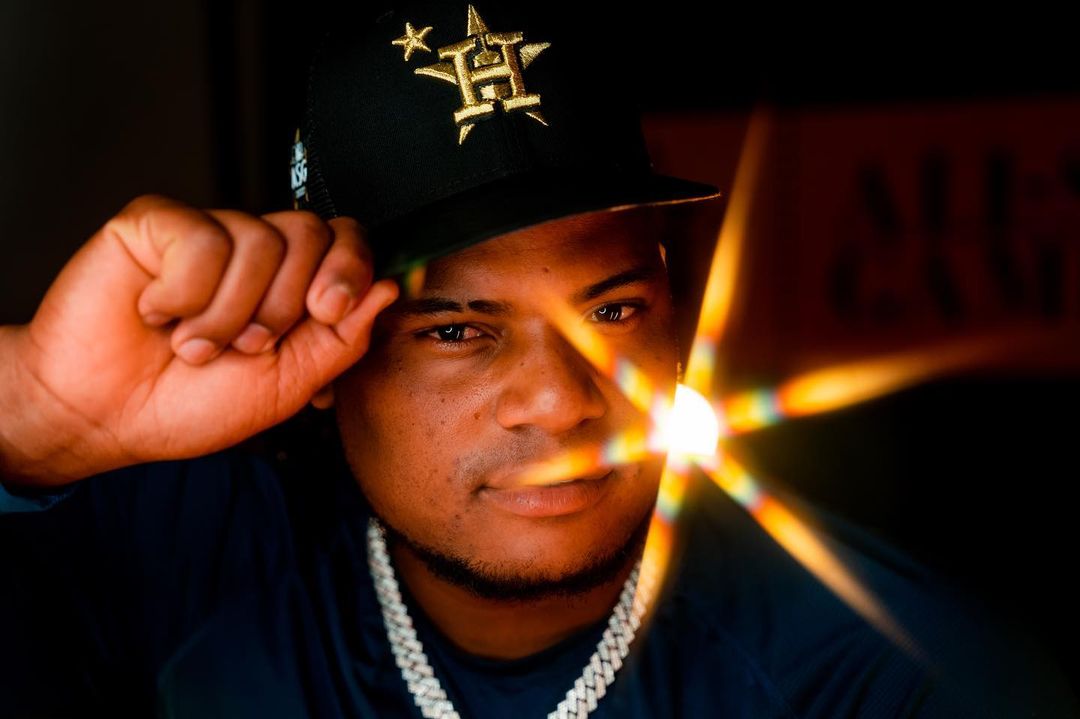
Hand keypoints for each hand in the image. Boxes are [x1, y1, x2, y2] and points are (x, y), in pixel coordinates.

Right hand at [0, 195, 397, 483]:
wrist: (106, 418)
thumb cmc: (192, 403)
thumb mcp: (288, 384)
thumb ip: (343, 338)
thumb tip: (389, 286)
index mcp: (290, 283)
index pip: (345, 239)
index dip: (348, 268)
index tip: (327, 312)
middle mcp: (253, 251)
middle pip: (310, 232)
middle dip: (285, 305)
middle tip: (246, 346)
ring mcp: (205, 232)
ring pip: (257, 240)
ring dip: (228, 315)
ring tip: (193, 345)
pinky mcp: (154, 224)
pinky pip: (201, 239)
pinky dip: (183, 295)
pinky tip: (157, 314)